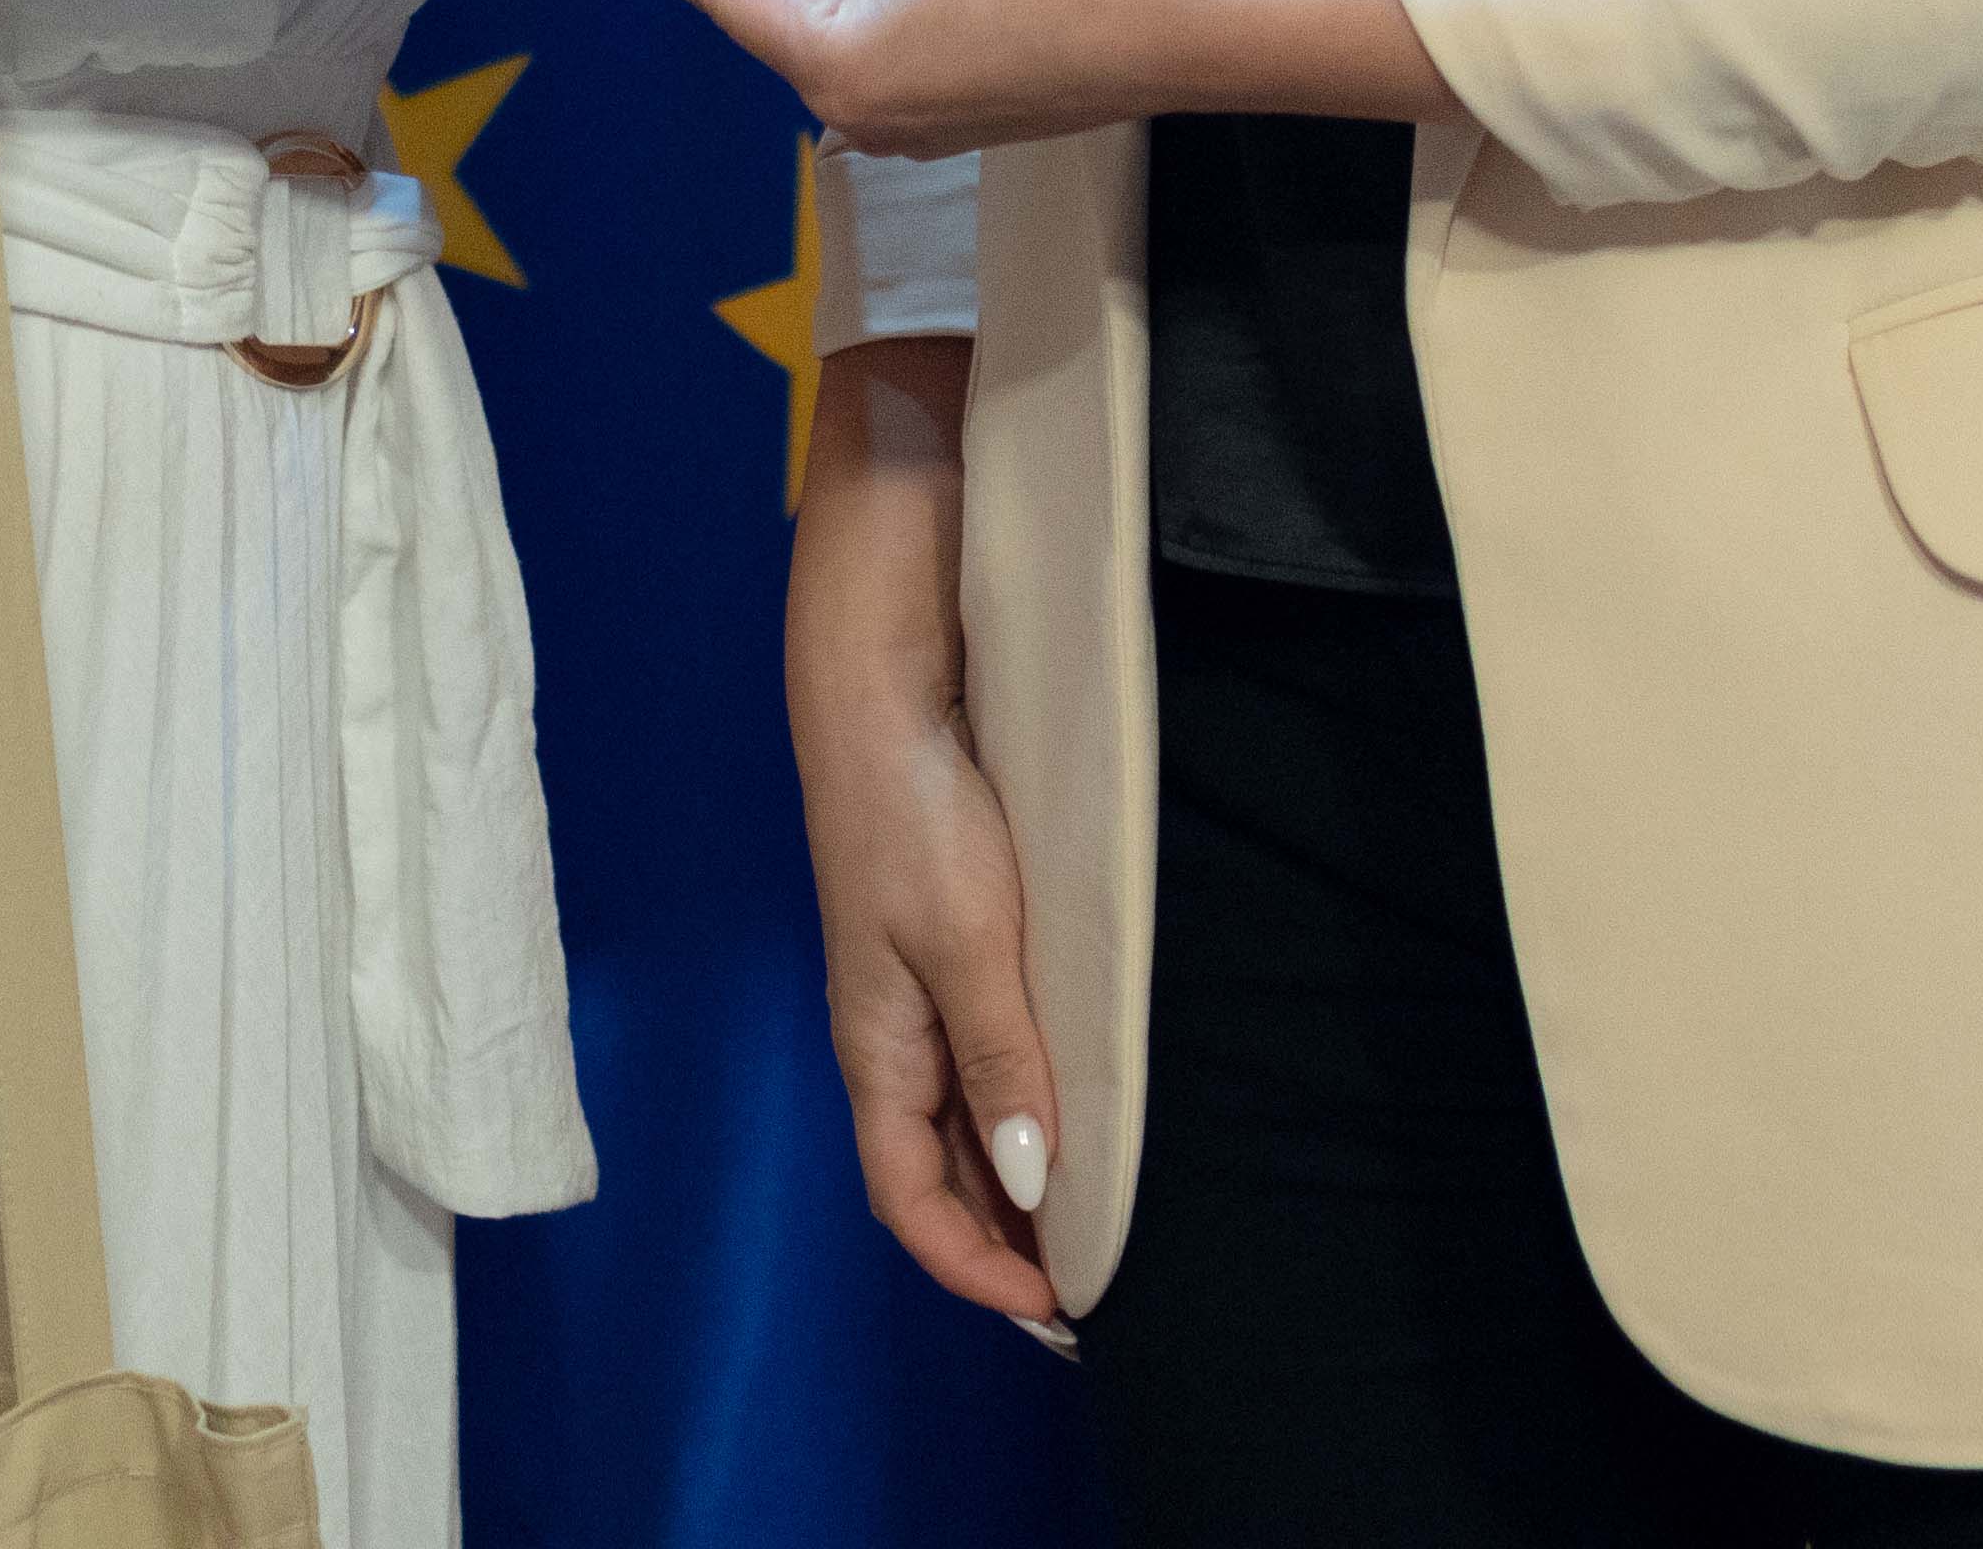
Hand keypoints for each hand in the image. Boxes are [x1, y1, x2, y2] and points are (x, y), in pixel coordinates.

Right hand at [794, 343, 1058, 1324]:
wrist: (876, 665)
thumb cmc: (909, 802)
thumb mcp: (962, 936)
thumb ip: (1000, 1055)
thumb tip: (1036, 1183)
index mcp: (877, 1042)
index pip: (912, 1198)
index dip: (979, 1268)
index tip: (1064, 1317)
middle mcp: (893, 1024)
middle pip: (940, 1168)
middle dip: (1006, 1242)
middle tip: (1098, 1292)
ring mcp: (919, 976)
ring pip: (967, 1113)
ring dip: (1023, 1177)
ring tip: (1106, 1217)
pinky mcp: (951, 927)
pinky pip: (988, 1049)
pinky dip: (1031, 1100)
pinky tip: (1088, 1099)